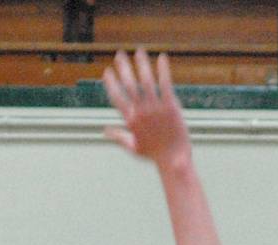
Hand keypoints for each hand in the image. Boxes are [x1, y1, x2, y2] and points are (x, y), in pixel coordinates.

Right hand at [103, 49, 190, 166]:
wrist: (174, 160)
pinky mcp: (171, 107)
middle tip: (119, 54)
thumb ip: (118, 136)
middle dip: (122, 67)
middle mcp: (141, 112)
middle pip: (128, 84)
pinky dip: (163, 70)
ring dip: (141, 63)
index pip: (116, 96)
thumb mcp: (133, 147)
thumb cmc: (154, 155)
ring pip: (146, 80)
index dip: (110, 83)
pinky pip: (165, 84)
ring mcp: (156, 109)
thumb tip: (104, 131)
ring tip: (139, 51)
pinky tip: (162, 58)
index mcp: (131, 120)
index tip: (107, 72)